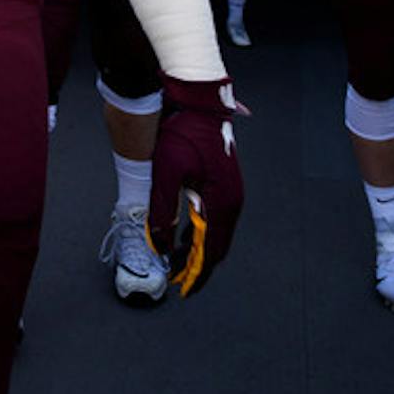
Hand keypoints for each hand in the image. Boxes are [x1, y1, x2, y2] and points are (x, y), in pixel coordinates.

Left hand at [147, 76, 246, 297]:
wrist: (199, 104)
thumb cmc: (182, 135)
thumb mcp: (165, 174)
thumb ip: (161, 212)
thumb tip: (160, 245)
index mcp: (222, 203)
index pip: (212, 252)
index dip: (197, 274)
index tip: (182, 289)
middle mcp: (233, 202)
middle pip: (218, 247)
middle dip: (198, 266)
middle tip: (177, 279)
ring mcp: (233, 193)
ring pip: (218, 233)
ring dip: (200, 249)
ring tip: (178, 260)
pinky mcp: (227, 185)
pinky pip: (217, 218)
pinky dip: (203, 232)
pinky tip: (186, 234)